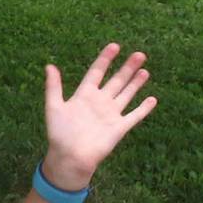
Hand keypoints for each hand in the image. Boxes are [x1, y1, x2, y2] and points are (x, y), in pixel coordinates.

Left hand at [43, 43, 155, 188]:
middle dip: (127, 68)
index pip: (96, 72)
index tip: (115, 46)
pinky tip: (152, 99)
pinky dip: (143, 108)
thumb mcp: (54, 106)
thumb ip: (53, 86)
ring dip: (136, 83)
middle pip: (116, 81)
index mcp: (83, 94)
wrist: (70, 156)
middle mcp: (99, 102)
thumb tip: (49, 65)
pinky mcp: (119, 127)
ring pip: (126, 94)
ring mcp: (110, 114)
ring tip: (145, 70)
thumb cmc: (59, 133)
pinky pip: (134, 116)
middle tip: (140, 54)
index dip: (105, 59)